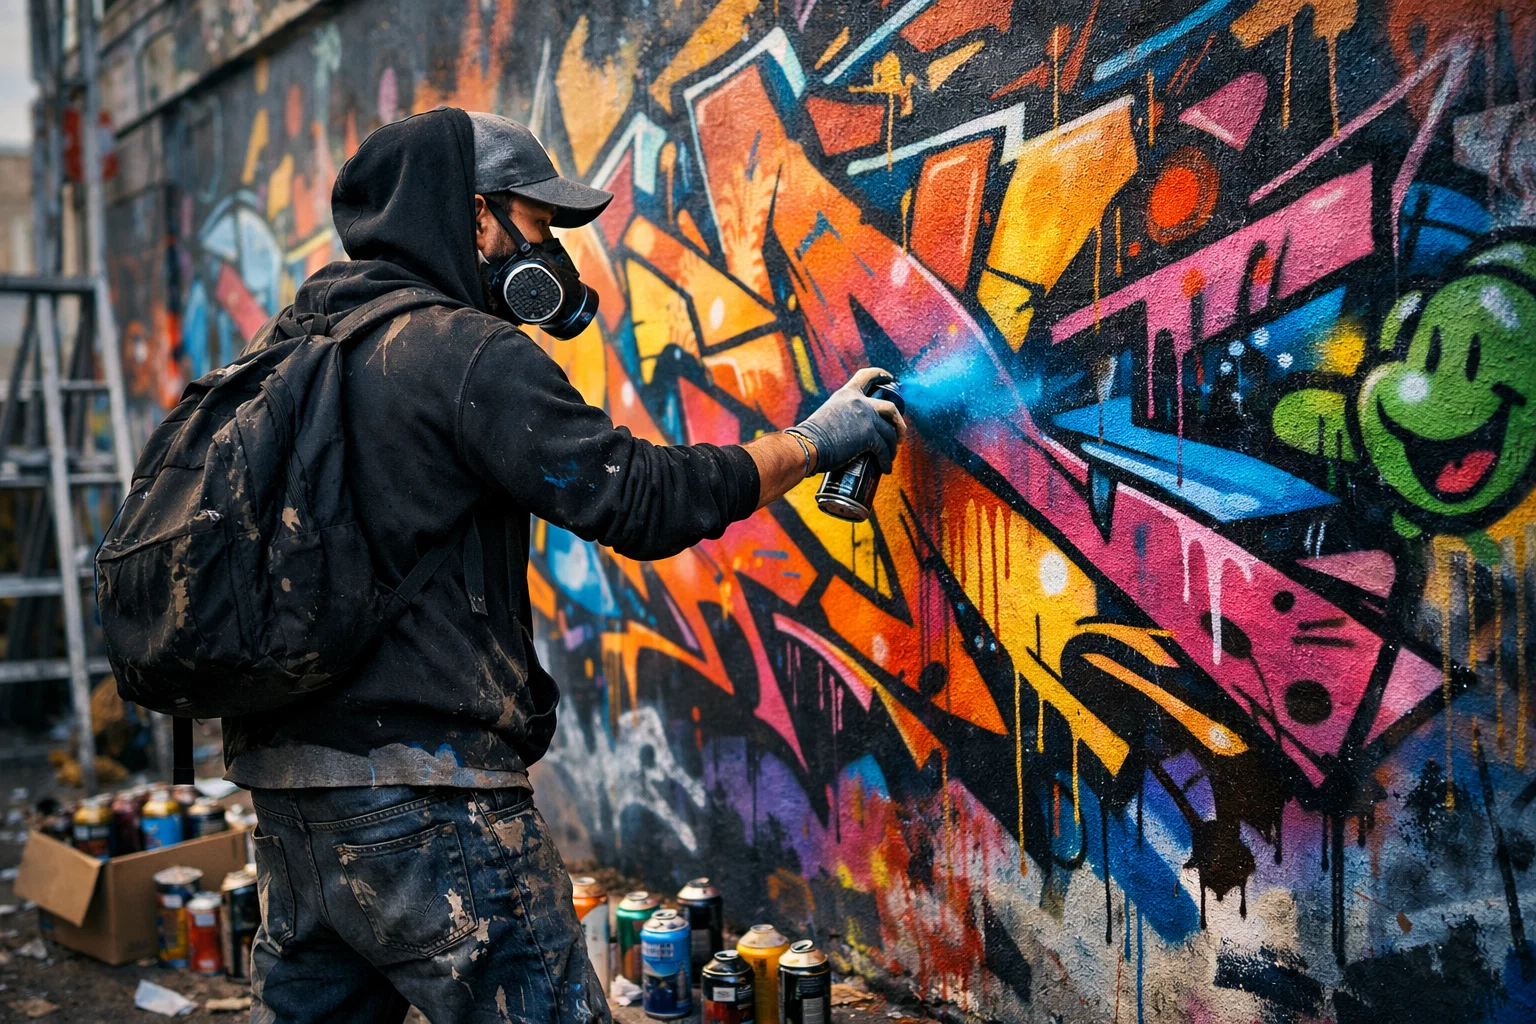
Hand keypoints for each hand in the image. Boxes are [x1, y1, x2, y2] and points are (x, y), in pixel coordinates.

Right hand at [787, 367, 907, 472]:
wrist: (807, 445)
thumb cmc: (810, 436)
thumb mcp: (827, 415)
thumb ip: (841, 416)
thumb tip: (848, 431)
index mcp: (847, 394)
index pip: (867, 376)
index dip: (882, 375)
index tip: (891, 379)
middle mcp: (859, 402)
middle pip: (890, 407)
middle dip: (899, 422)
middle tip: (899, 434)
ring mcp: (866, 418)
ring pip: (890, 431)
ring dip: (893, 446)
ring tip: (891, 456)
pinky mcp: (868, 436)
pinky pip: (884, 449)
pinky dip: (886, 460)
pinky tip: (885, 468)